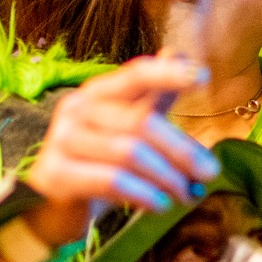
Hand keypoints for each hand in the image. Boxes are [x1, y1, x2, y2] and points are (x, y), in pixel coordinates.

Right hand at [23, 56, 220, 240]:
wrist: (52, 209)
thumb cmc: (96, 165)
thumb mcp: (127, 131)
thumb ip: (152, 99)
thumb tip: (177, 52)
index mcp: (97, 93)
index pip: (135, 75)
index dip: (168, 74)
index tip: (204, 78)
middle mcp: (76, 109)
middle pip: (141, 123)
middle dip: (182, 151)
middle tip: (210, 174)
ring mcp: (62, 141)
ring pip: (130, 153)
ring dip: (168, 178)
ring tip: (188, 195)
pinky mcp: (57, 174)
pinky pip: (112, 180)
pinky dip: (144, 194)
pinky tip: (161, 205)